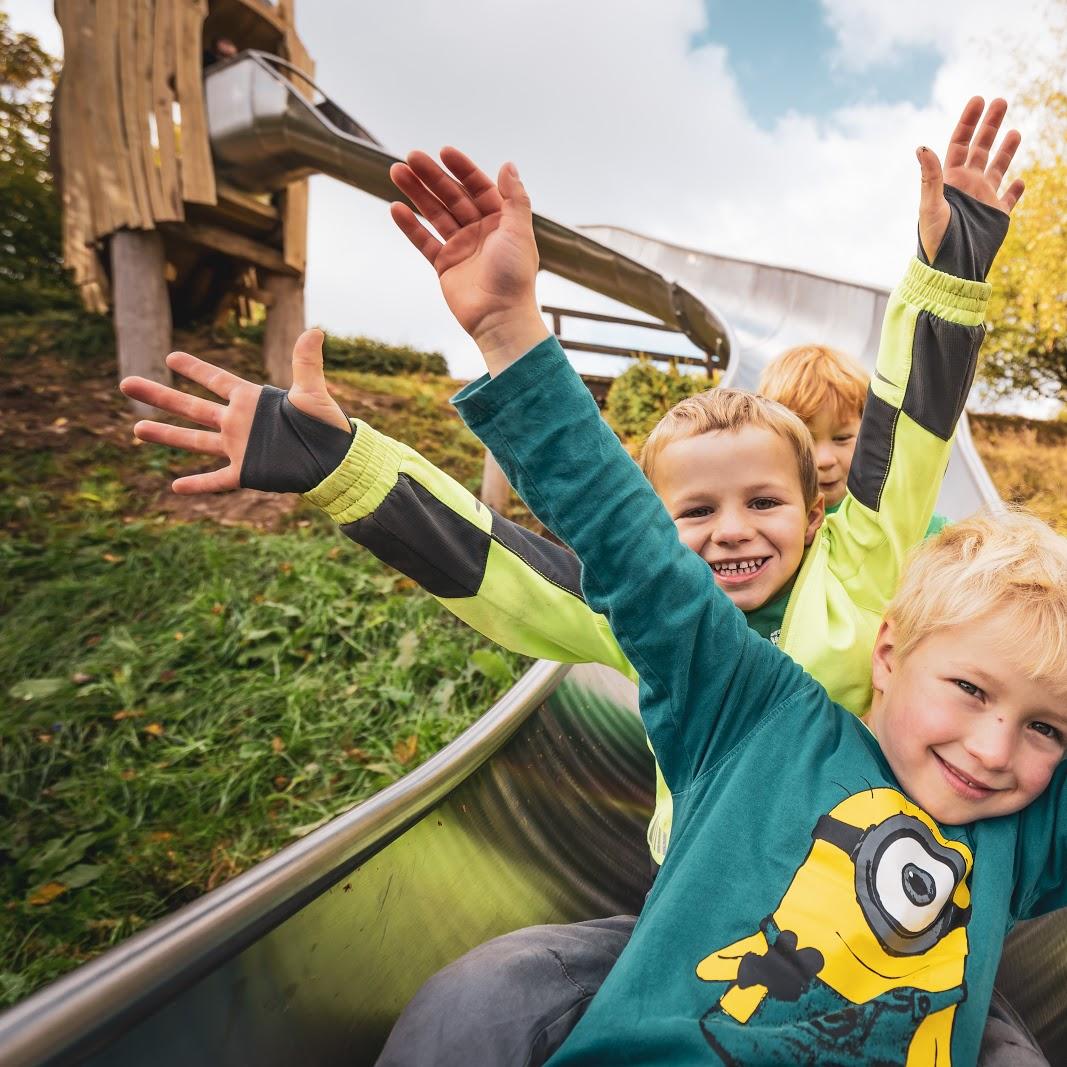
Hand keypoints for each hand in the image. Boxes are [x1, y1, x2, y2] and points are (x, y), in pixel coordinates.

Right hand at [119, 329, 347, 492]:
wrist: (335, 461)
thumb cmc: (326, 425)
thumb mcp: (312, 392)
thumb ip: (306, 363)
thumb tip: (315, 330)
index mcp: (250, 400)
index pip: (216, 380)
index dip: (195, 369)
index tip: (170, 357)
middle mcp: (238, 423)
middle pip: (191, 406)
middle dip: (159, 395)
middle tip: (127, 384)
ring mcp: (239, 448)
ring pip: (194, 441)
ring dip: (166, 435)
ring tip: (136, 429)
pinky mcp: (246, 472)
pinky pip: (216, 479)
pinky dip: (198, 484)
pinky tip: (174, 486)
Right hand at [390, 147, 547, 373]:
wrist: (500, 317)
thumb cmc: (514, 276)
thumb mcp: (519, 231)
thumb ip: (515, 198)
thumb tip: (508, 165)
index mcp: (501, 221)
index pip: (478, 187)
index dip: (462, 169)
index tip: (443, 152)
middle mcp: (480, 231)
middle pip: (452, 197)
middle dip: (432, 177)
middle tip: (411, 157)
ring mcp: (461, 248)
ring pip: (435, 214)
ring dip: (416, 194)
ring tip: (396, 172)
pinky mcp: (445, 265)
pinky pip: (424, 241)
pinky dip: (410, 226)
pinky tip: (396, 208)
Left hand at [917, 96, 1024, 261]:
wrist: (949, 268)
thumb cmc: (935, 239)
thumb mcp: (930, 205)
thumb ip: (929, 176)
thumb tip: (921, 146)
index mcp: (950, 180)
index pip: (960, 143)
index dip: (968, 122)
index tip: (978, 100)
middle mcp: (967, 186)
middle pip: (980, 148)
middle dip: (989, 125)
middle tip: (1001, 101)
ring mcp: (982, 200)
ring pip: (997, 168)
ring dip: (1006, 150)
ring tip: (1015, 131)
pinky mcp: (996, 216)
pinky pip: (1008, 199)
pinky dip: (1015, 190)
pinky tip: (1022, 181)